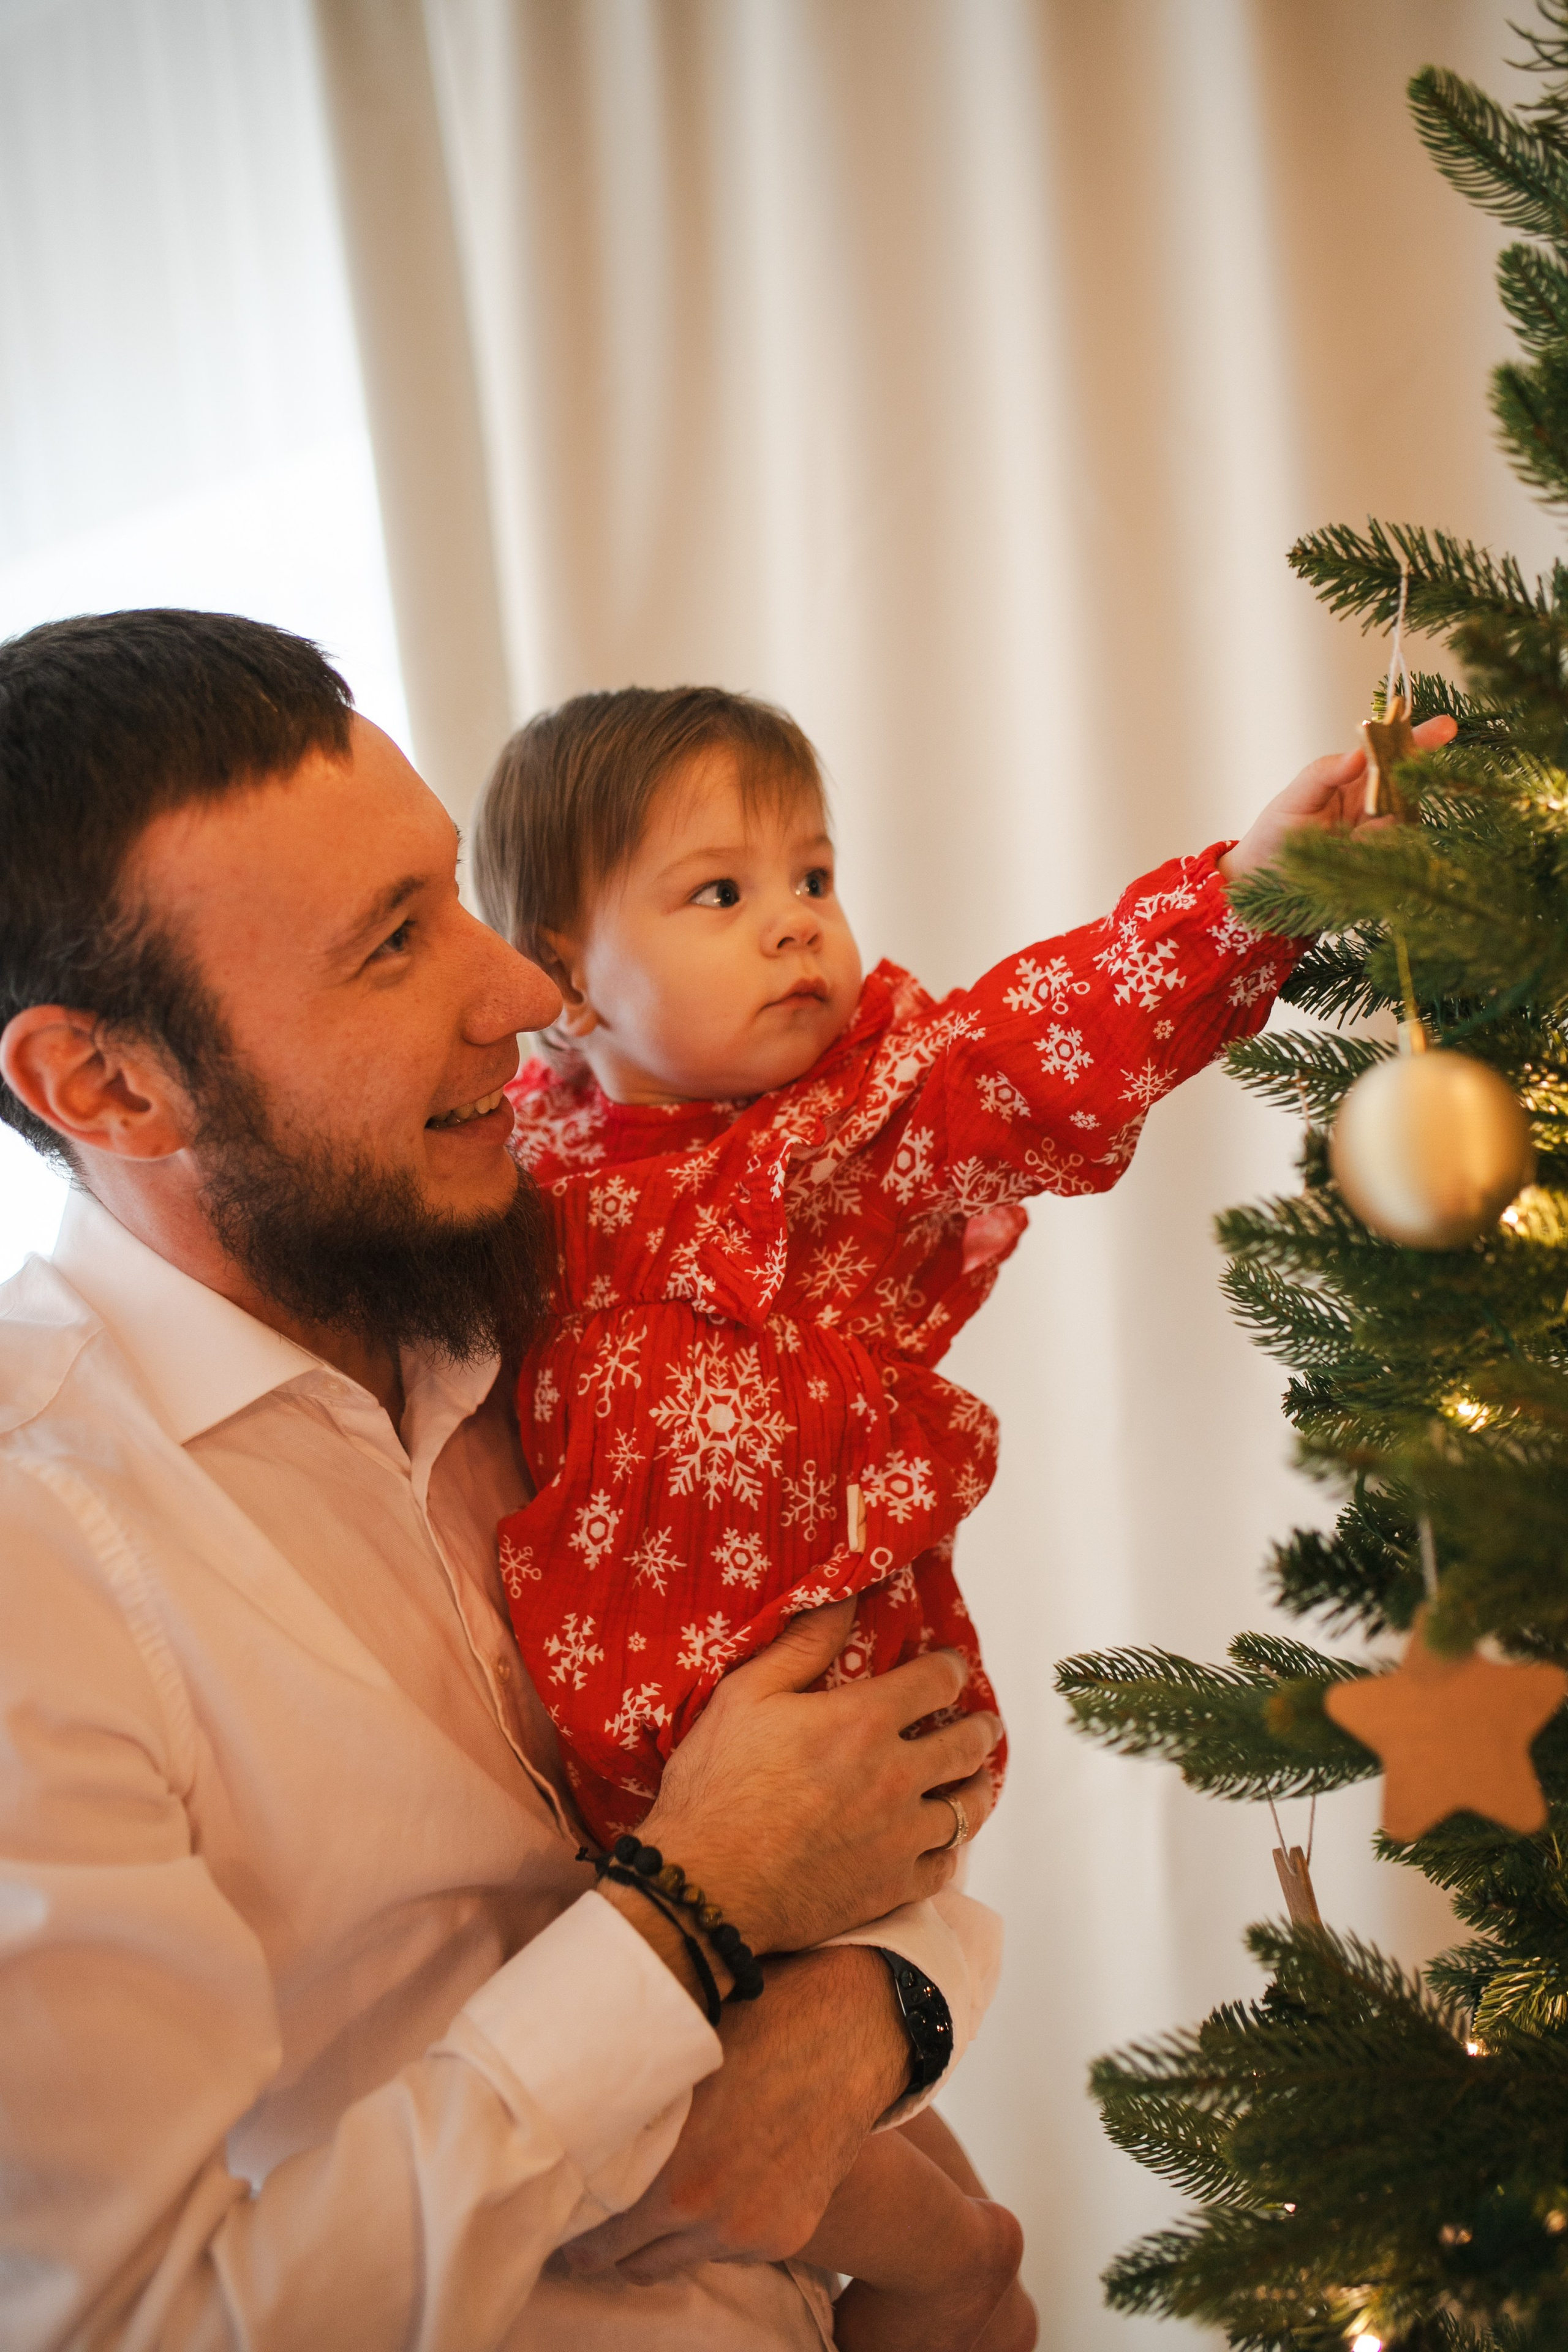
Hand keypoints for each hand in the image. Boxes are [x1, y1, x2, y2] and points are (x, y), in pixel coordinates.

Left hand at [559, 1945, 904, 2283]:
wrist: (850, 2030)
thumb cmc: (756, 2021)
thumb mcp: (680, 2057)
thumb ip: (629, 2102)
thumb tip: (566, 2109)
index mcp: (676, 2177)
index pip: (597, 2238)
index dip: (572, 2229)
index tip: (556, 2215)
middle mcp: (712, 2217)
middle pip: (631, 2264)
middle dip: (606, 2245)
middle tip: (589, 2219)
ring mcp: (754, 2231)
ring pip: (678, 2260)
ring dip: (658, 2240)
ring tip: (647, 2202)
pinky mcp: (789, 2234)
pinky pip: (728, 2248)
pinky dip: (710, 2229)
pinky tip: (709, 2187)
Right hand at [637, 1599, 1002, 1955]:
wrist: (706, 1888)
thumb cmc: (716, 1787)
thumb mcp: (746, 1696)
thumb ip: (803, 1645)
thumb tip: (845, 1596)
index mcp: (863, 1722)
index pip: (936, 1681)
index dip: (950, 1668)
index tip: (951, 1666)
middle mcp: (896, 1776)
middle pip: (965, 1744)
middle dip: (978, 1726)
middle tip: (981, 1722)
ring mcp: (900, 1836)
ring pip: (968, 1807)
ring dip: (977, 1785)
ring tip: (976, 1777)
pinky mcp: (892, 1888)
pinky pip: (945, 1865)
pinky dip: (951, 1848)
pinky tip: (944, 1841)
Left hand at [1219, 713, 1457, 883]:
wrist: (1261, 880)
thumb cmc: (1277, 831)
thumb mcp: (1296, 796)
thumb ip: (1325, 773)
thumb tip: (1359, 754)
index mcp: (1359, 778)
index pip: (1395, 752)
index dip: (1421, 738)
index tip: (1446, 726)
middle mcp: (1379, 804)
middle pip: (1411, 787)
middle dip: (1409, 785)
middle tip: (1381, 797)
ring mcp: (1382, 836)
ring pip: (1405, 823)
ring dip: (1382, 827)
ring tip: (1347, 837)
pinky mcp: (1381, 867)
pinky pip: (1392, 855)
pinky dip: (1373, 853)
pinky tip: (1350, 854)